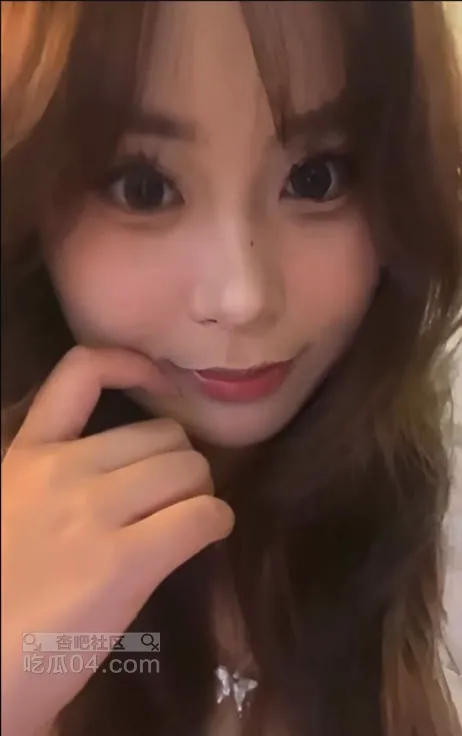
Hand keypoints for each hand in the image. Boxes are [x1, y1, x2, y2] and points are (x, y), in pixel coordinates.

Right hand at [1, 346, 233, 735]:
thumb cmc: (1, 598)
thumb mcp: (16, 511)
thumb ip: (60, 478)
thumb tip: (133, 471)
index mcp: (28, 455)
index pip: (81, 372)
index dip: (131, 365)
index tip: (162, 383)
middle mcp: (62, 470)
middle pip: (163, 435)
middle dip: (180, 463)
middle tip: (175, 495)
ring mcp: (93, 512)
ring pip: (190, 469)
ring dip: (200, 492)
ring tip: (187, 518)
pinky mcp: (123, 562)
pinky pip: (202, 516)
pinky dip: (216, 522)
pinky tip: (206, 537)